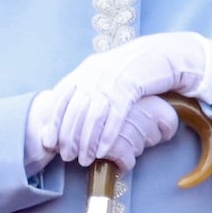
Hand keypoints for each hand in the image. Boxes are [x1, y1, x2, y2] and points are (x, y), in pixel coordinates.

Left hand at [30, 32, 211, 166]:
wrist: (162, 53)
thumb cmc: (134, 68)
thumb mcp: (106, 72)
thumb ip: (88, 87)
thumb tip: (71, 111)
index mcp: (86, 69)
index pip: (60, 97)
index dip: (53, 121)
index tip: (49, 142)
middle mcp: (95, 73)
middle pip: (74, 110)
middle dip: (69, 137)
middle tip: (67, 156)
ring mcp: (112, 80)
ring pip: (92, 116)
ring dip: (87, 141)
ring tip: (85, 159)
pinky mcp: (131, 86)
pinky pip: (115, 115)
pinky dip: (107, 135)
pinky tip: (104, 151)